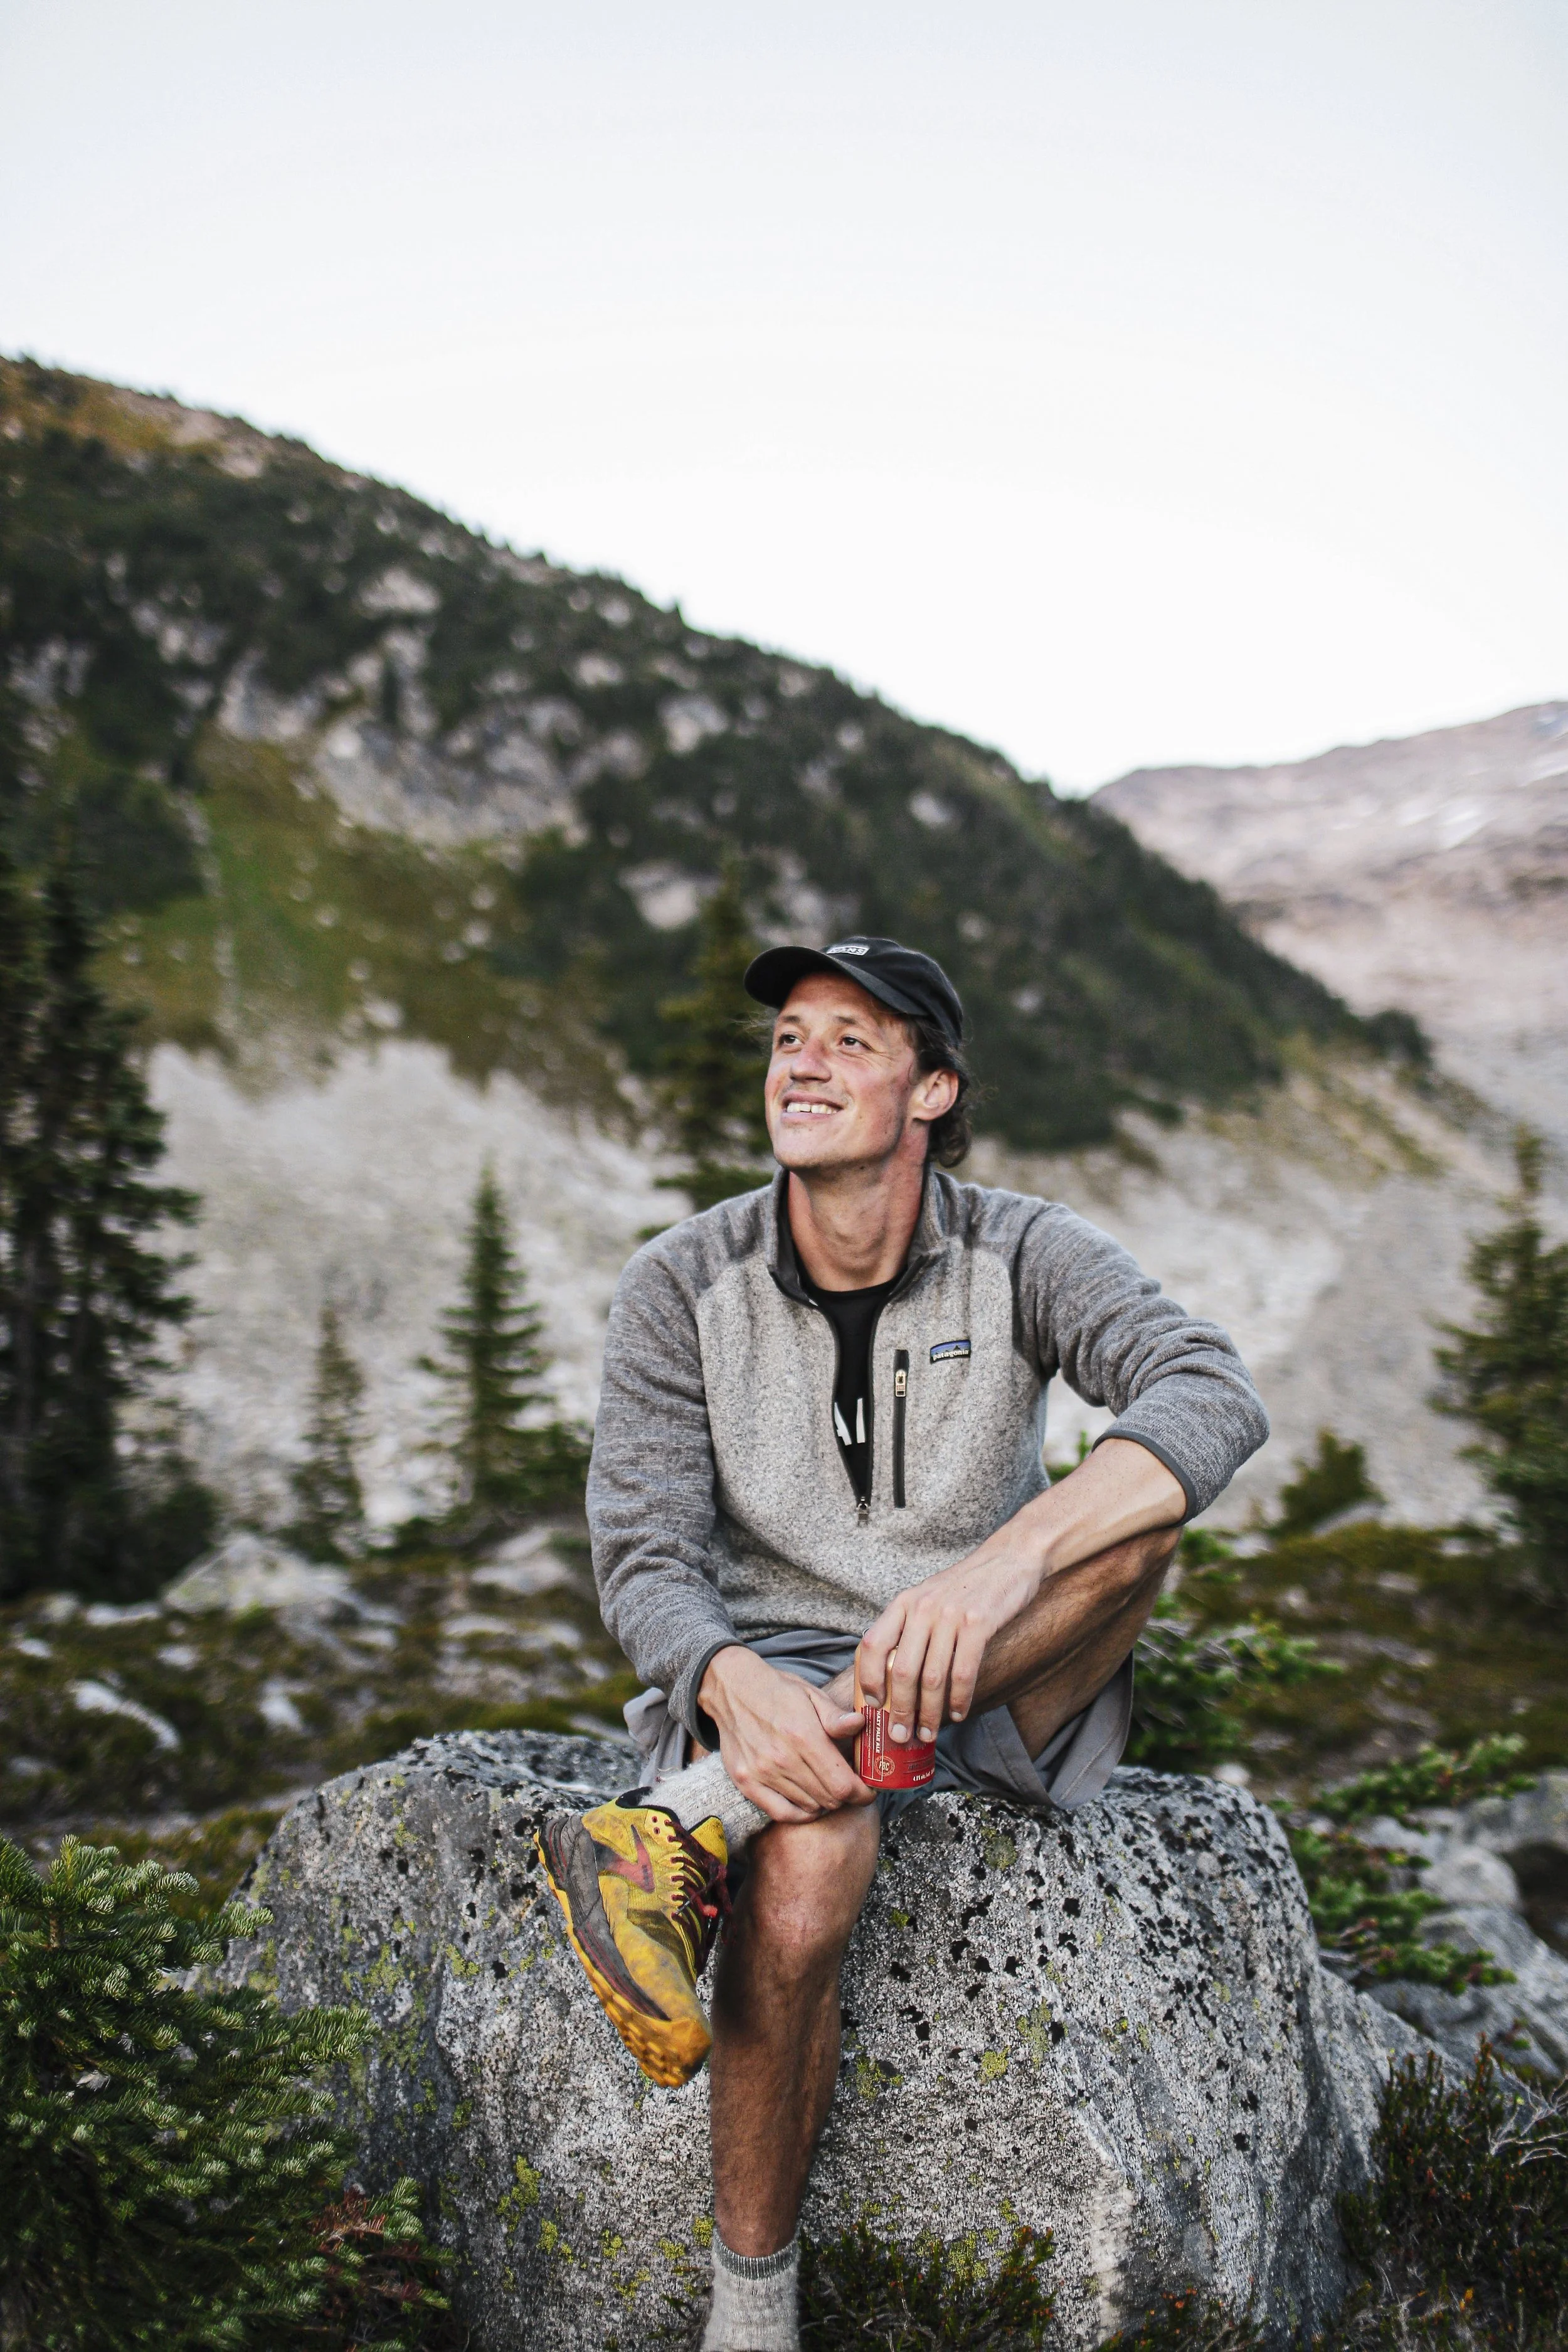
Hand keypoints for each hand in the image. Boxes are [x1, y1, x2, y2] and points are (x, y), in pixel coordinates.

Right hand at [698, 1647, 871, 1823]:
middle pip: (829, 1799)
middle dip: (847, 1796)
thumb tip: (861, 1724)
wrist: (732, 1689)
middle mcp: (782, 1759)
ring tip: (828, 1787)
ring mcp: (762, 1773)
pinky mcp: (746, 1782)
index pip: (843, 1784)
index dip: (862, 1794)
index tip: (868, 1791)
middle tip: (850, 1786)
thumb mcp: (811, 1695)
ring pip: (809, 1807)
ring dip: (825, 1801)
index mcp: (804, 1736)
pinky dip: (801, 1813)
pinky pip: (782, 1813)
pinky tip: (809, 1802)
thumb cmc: (777, 1691)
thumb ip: (836, 1717)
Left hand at [856, 1439, 1185, 1742]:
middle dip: (899, 1710)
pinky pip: (964, 1671)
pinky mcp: (978, 1623)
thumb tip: (893, 1678)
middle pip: (901, 1670)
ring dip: (930, 1713)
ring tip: (929, 1733)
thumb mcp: (928, 1599)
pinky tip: (959, 1713)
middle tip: (901, 1736)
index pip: (870, 1645)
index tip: (872, 1706)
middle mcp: (922, 1608)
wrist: (1010, 1558)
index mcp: (904, 1603)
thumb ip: (910, 1630)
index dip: (867, 1680)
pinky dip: (960, 1699)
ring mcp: (950, 1615)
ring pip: (932, 1677)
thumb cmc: (968, 1586)